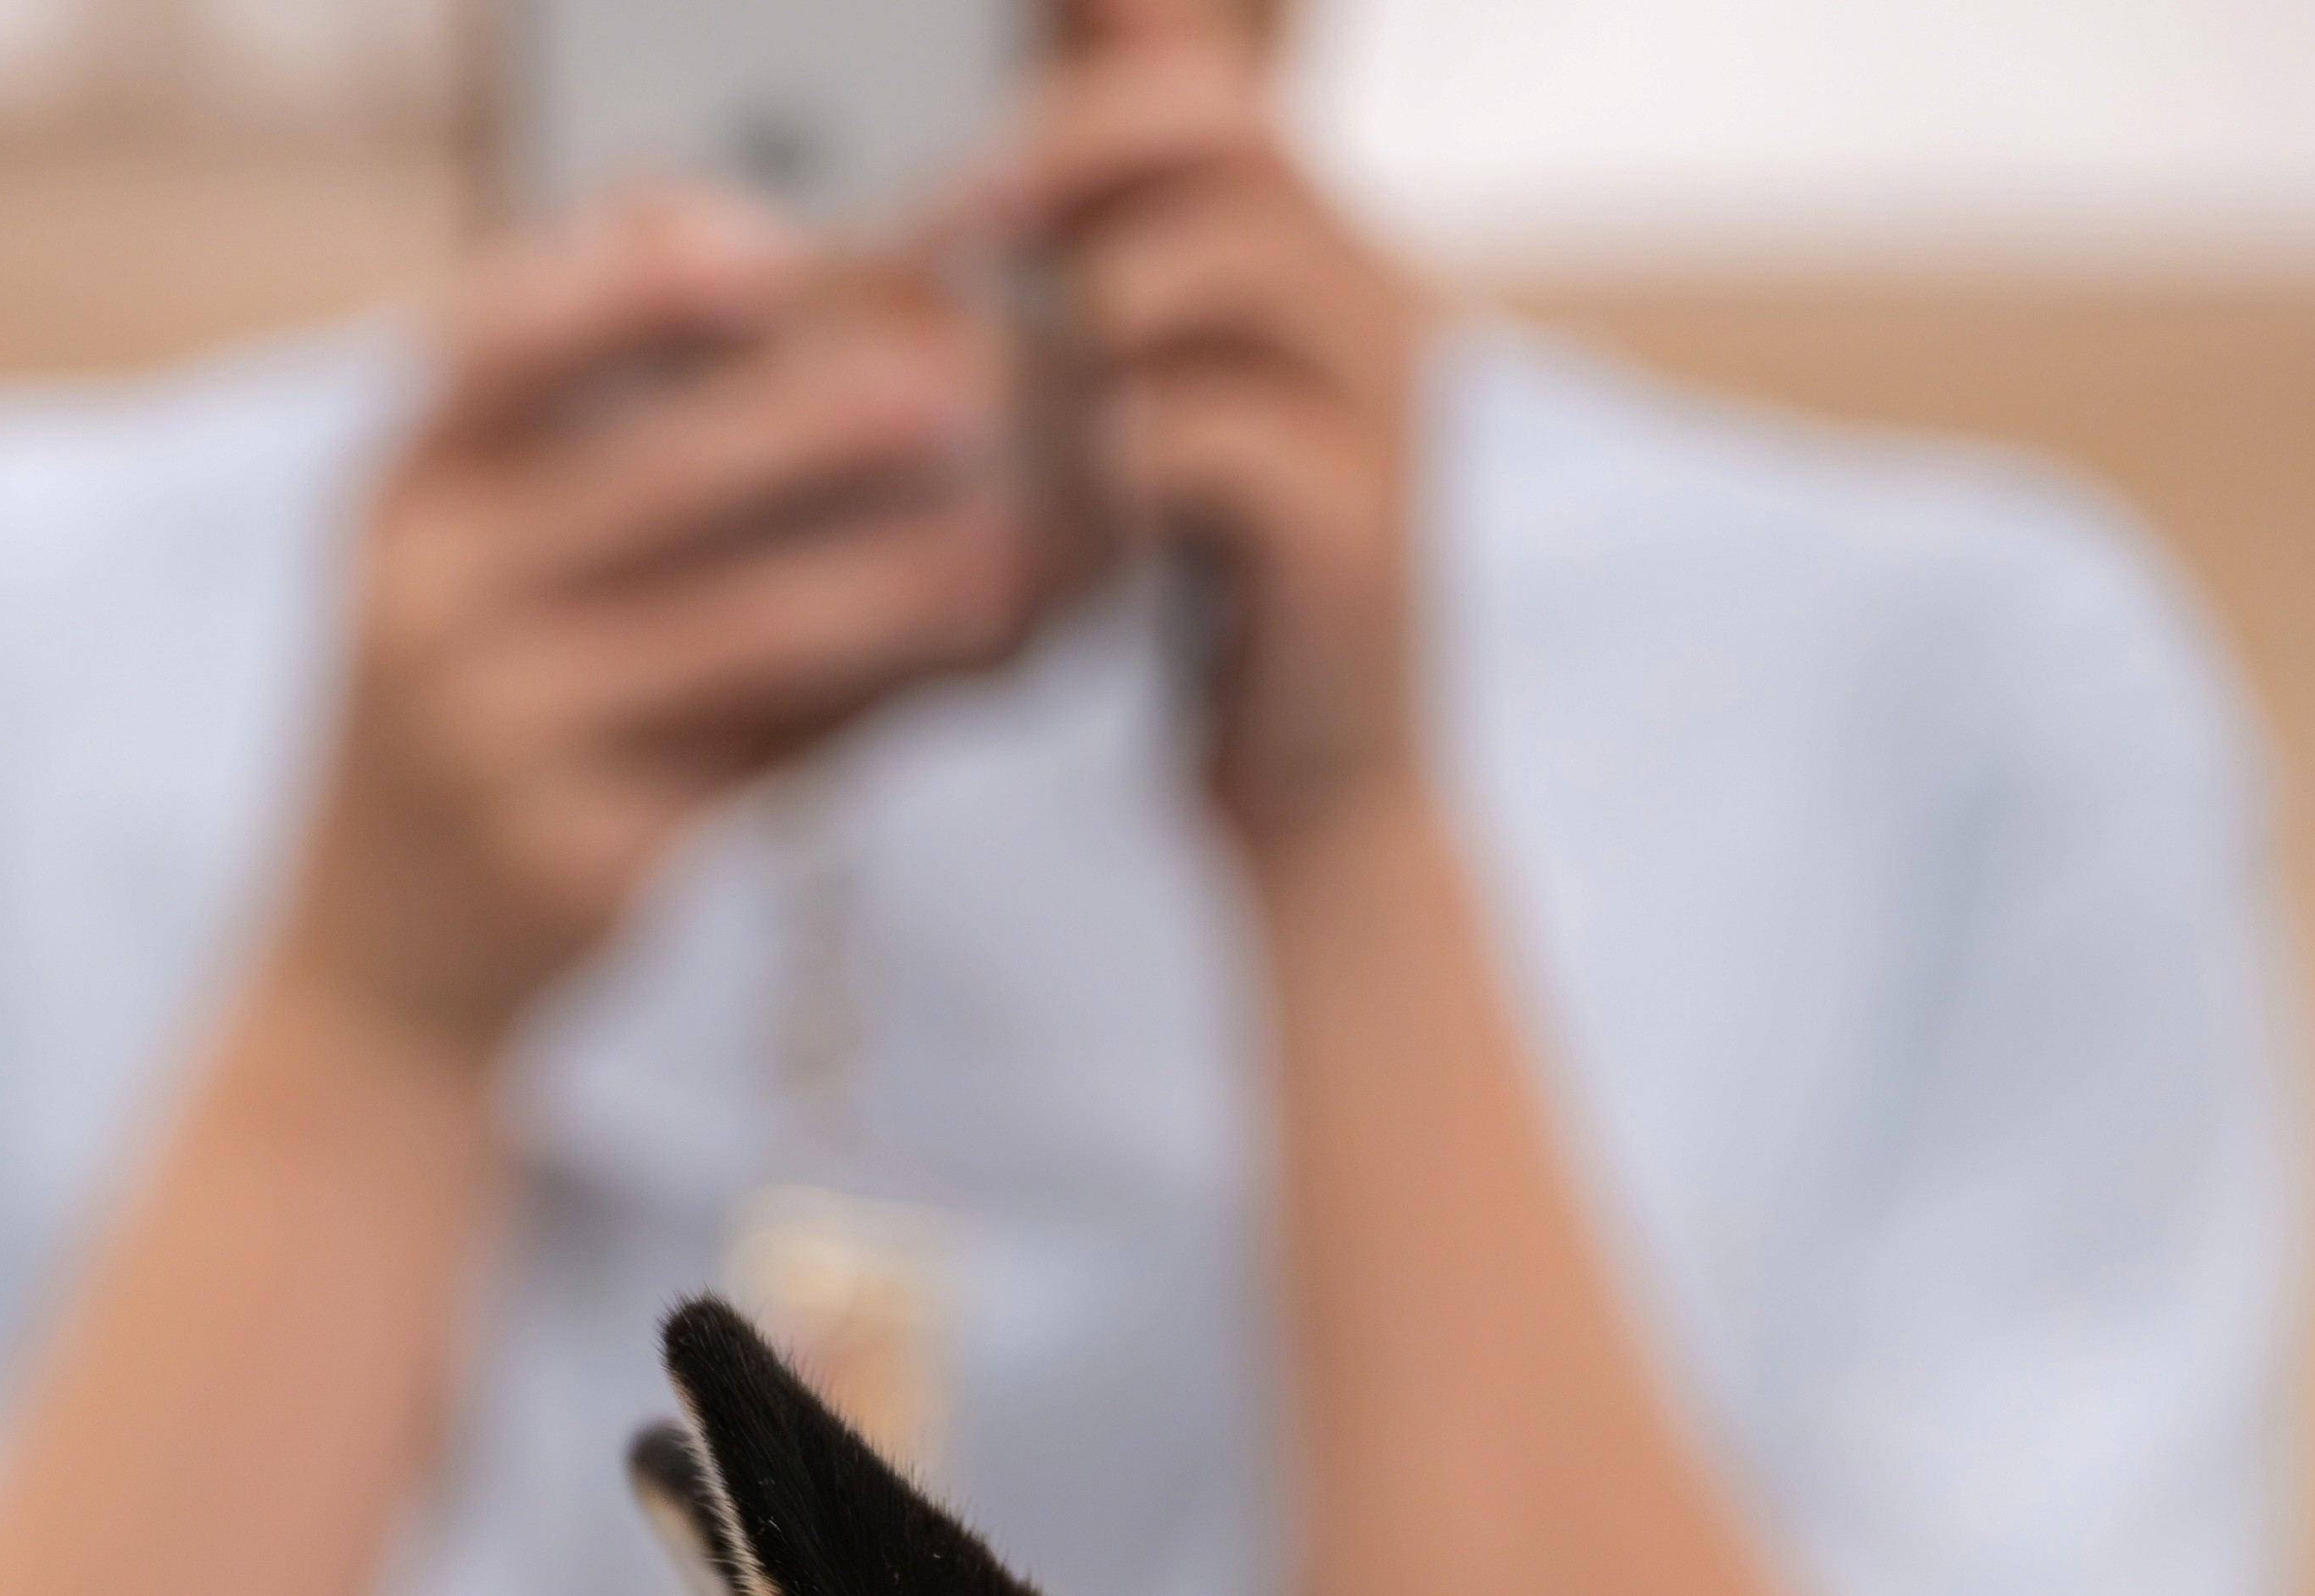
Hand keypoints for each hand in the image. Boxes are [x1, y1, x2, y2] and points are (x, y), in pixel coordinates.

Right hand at [272, 188, 1038, 1059]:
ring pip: (734, 632)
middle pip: (654, 479)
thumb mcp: (472, 565)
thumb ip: (597, 445)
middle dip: (818, 426)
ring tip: (1002, 558)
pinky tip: (960, 674)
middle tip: (953, 392)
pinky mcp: (583, 860)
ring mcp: (503, 744)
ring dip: (886, 586)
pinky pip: (761, 763)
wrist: (382, 965)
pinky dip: (875, 708)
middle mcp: (434, 608)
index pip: (507, 342)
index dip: (638, 285)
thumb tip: (822, 325)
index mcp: (407, 497)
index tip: (770, 254)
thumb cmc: (470, 719)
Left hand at [982, 0, 1430, 852]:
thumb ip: (1089, 307)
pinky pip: (1227, 440)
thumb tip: (938, 214)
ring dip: (1086, 290)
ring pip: (1234, 261)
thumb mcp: (1146, 426)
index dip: (1109, 32)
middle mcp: (1362, 298)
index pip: (1209, 75)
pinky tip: (1056, 486)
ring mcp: (1376, 410)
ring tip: (984, 351)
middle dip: (1067, 149)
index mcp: (1310, 252)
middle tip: (941, 218)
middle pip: (1224, 130)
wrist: (1317, 800)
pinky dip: (1122, 448)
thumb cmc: (1208, 606)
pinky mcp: (1355, 533)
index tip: (980, 39)